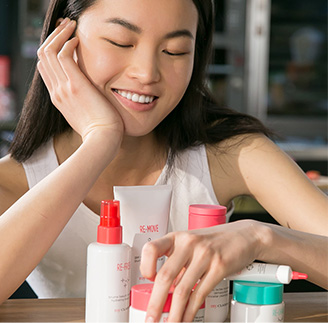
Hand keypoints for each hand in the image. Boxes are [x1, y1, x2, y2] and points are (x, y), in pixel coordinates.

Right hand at [37, 18, 123, 142]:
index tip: (65, 41)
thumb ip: (81, 101)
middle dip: (53, 38)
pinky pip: (63, 55)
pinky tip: (78, 39)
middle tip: (67, 28)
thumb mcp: (85, 115)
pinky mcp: (75, 85)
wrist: (103, 140)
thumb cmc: (100, 130)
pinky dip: (68, 43)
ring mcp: (63, 88)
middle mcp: (56, 91)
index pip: (46, 68)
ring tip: (72, 26)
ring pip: (49, 52)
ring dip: (60, 35)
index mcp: (58, 98)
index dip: (52, 50)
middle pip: (43, 56)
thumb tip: (88, 93)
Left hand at [140, 220, 263, 321]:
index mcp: (177, 237)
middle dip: (155, 303)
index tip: (147, 282)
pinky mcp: (219, 266)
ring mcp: (204, 254)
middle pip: (165, 276)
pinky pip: (200, 294)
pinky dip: (190, 311)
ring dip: (174, 314)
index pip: (151, 249)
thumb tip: (165, 290)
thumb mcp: (192, 245)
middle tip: (151, 318)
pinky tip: (186, 318)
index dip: (145, 267)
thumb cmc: (215, 240)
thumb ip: (179, 264)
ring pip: (182, 290)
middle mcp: (188, 243)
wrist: (244, 235)